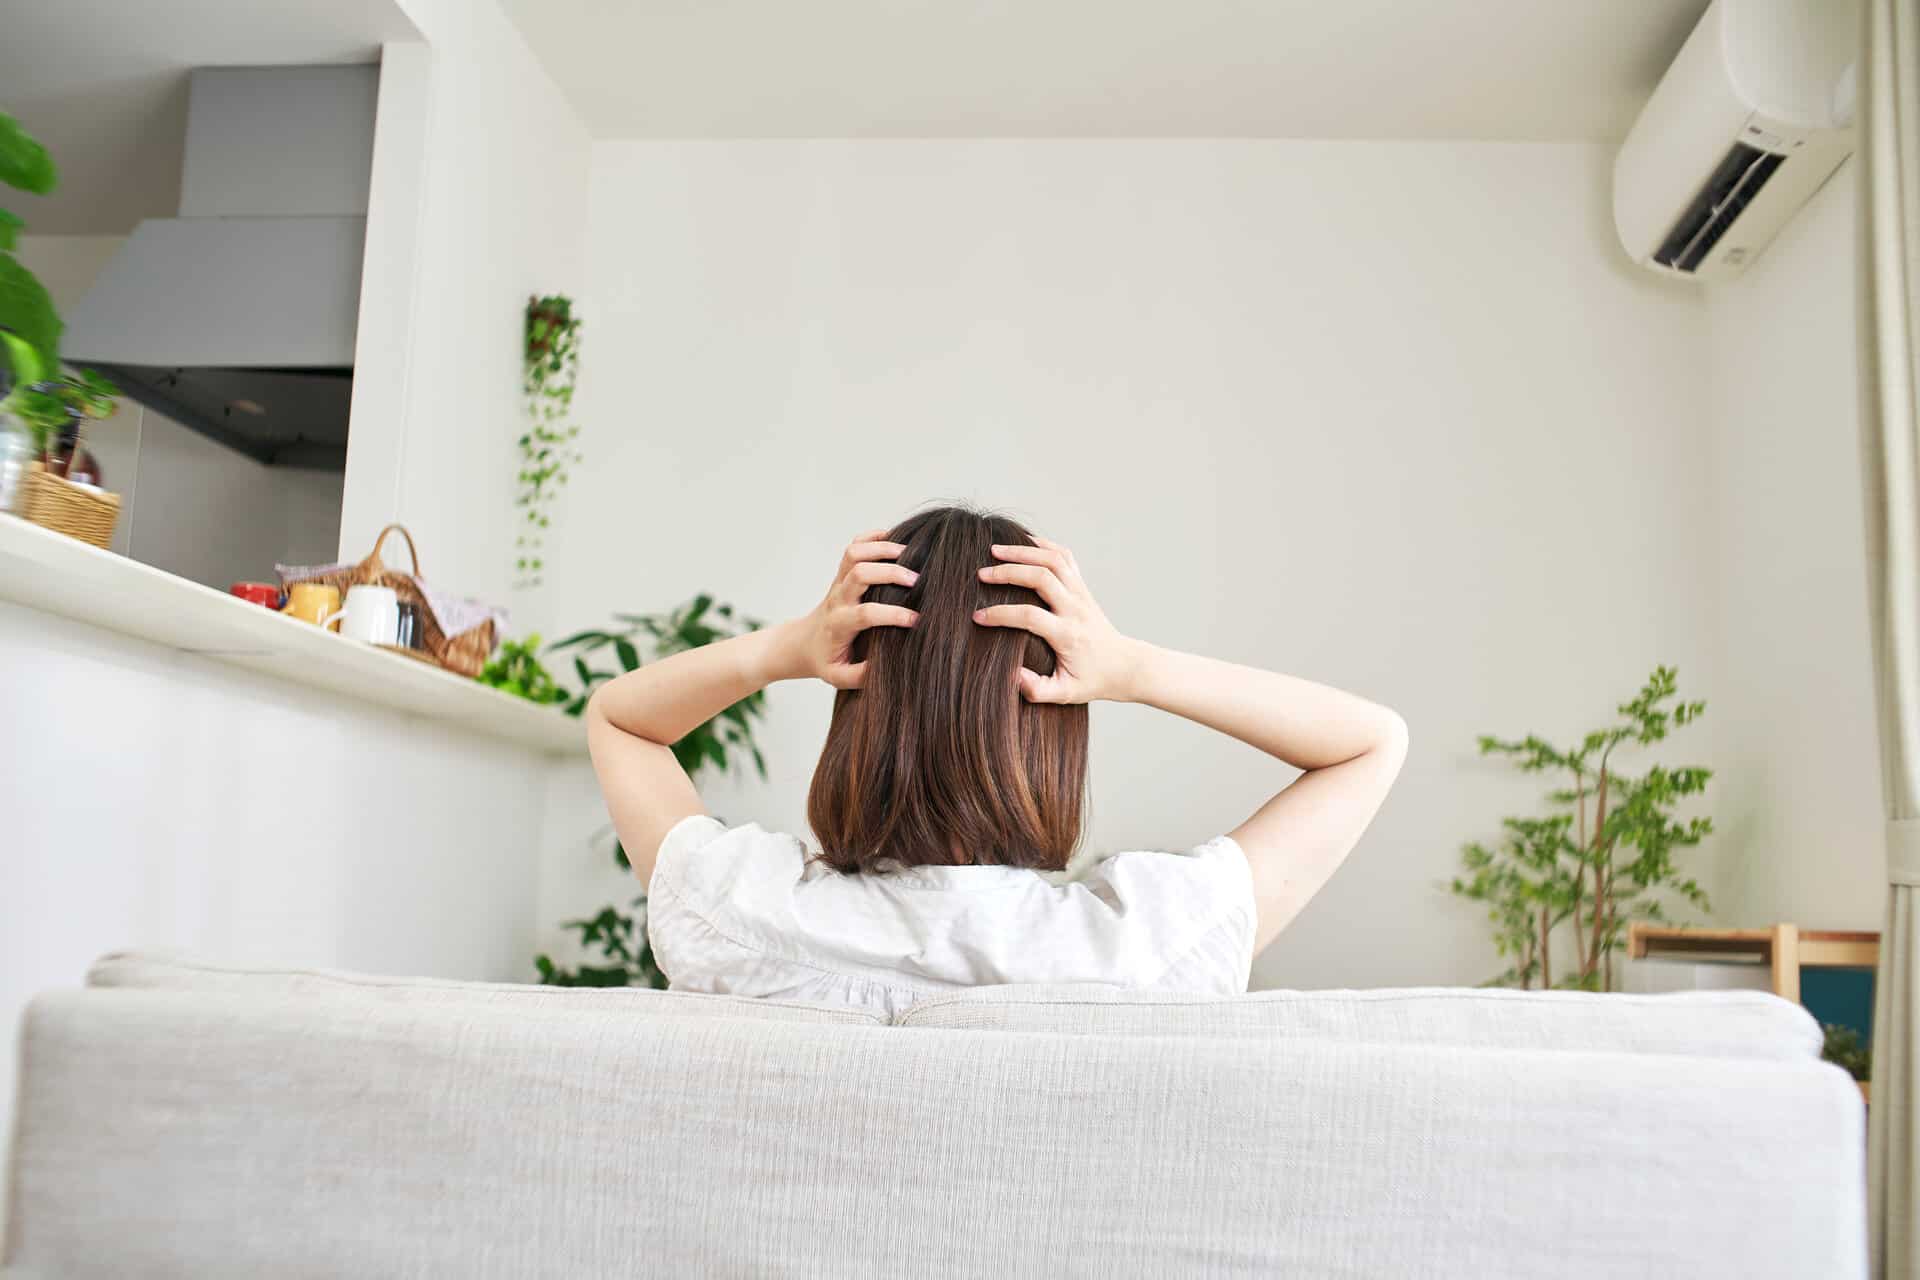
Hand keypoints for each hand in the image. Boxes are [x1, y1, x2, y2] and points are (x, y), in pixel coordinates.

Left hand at [776, 530, 919, 688]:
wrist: (802, 643)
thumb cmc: (825, 660)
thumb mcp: (838, 677)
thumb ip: (860, 676)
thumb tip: (883, 666)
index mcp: (839, 624)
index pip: (866, 614)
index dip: (892, 614)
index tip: (915, 620)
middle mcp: (838, 598)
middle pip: (859, 573)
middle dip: (890, 572)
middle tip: (916, 579)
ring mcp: (839, 582)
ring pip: (855, 553)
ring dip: (882, 548)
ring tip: (909, 553)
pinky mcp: (841, 573)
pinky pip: (854, 546)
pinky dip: (873, 537)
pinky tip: (894, 540)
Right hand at [974, 537, 1137, 703]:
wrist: (1123, 666)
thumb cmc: (1091, 681)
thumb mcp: (1065, 694)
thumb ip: (1037, 690)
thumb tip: (1012, 676)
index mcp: (1068, 634)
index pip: (1030, 616)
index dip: (1001, 614)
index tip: (978, 617)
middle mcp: (1075, 609)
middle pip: (1042, 578)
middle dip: (1008, 572)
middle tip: (981, 573)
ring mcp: (1081, 594)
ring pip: (1053, 560)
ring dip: (1023, 551)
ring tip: (995, 549)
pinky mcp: (1082, 587)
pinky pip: (1064, 557)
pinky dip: (1042, 545)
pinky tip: (1021, 543)